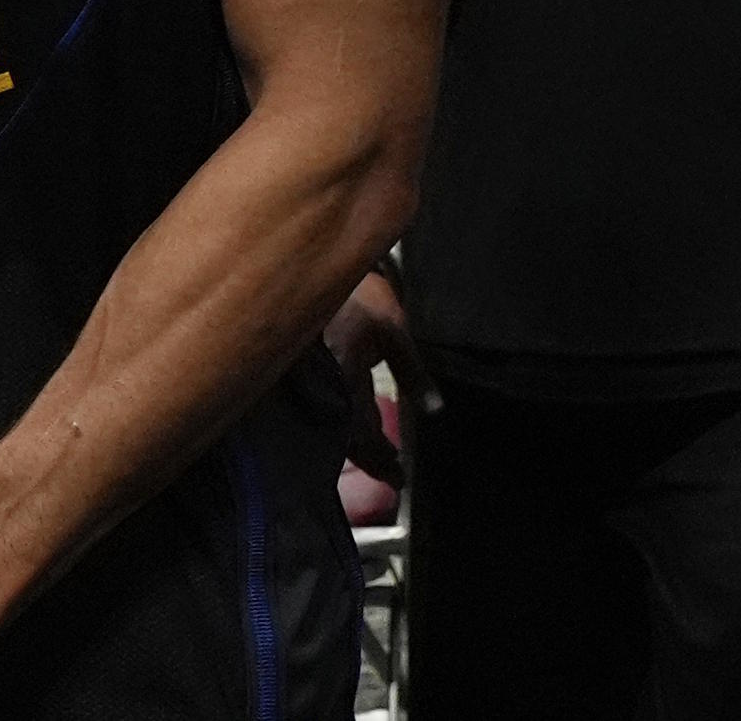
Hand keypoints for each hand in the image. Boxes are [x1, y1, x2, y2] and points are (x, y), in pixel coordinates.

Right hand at [321, 270, 425, 487]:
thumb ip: (411, 372)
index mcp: (347, 374)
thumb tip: (434, 410)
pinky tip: (350, 422)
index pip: (362, 429)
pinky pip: (324, 403)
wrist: (312, 264)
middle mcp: (325, 382)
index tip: (398, 476)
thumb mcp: (393, 331)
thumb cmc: (358, 295)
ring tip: (376, 453)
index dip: (379, 456)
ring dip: (355, 441)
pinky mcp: (306, 369)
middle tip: (390, 473)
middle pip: (345, 433)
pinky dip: (341, 419)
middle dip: (368, 456)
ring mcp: (312, 377)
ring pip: (332, 420)